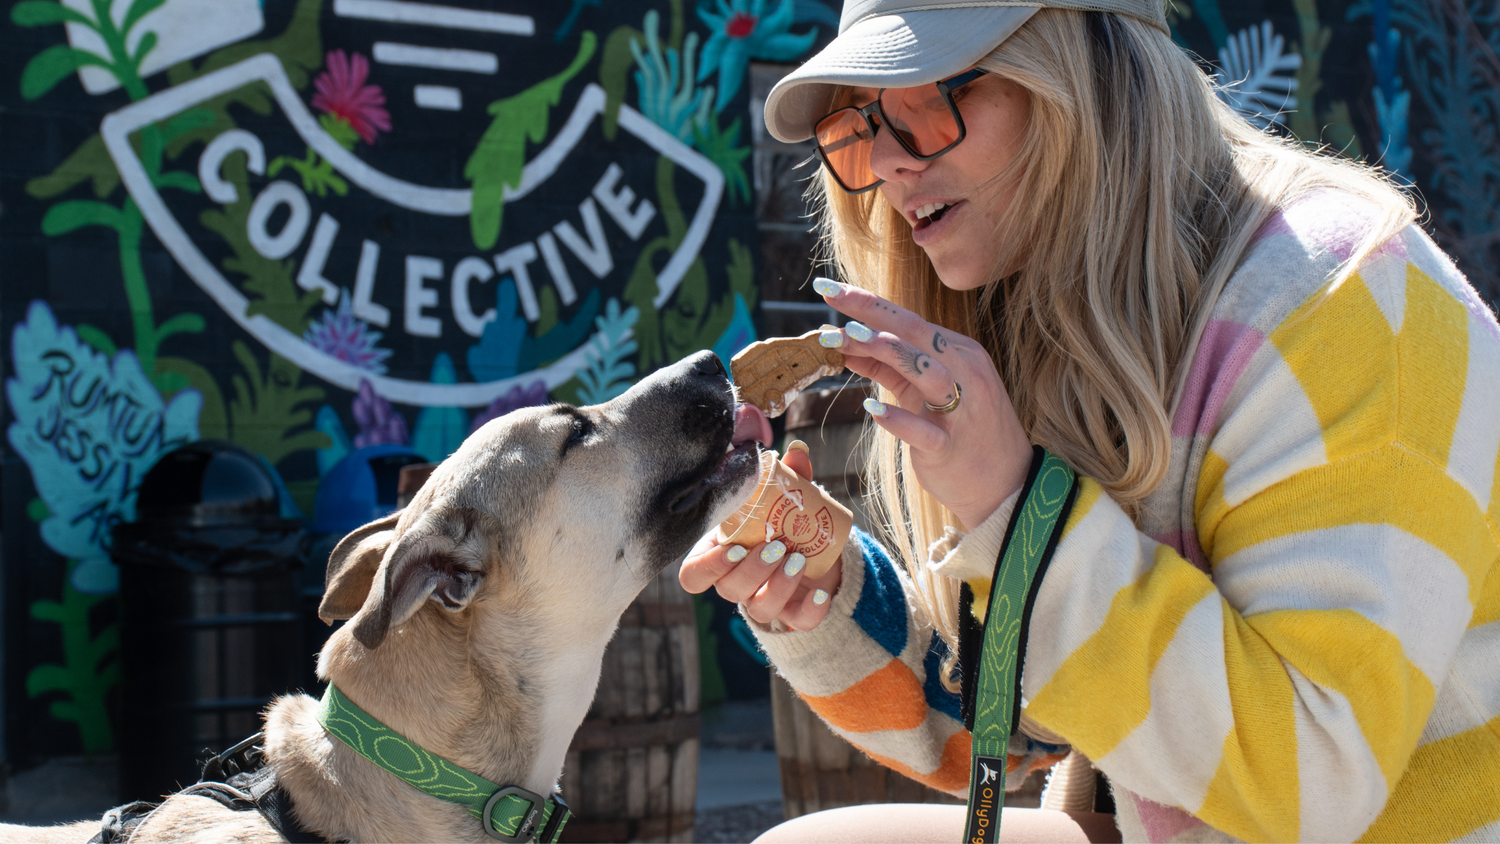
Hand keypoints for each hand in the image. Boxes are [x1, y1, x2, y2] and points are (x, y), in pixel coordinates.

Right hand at [678, 447, 842, 630]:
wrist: (820, 548)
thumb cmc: (787, 520)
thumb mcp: (787, 498)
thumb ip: (788, 477)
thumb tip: (796, 451)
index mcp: (722, 555)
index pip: (693, 575)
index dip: (708, 567)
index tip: (733, 547)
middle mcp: (737, 582)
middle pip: (729, 590)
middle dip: (752, 570)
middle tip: (775, 546)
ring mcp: (764, 601)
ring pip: (759, 608)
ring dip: (778, 585)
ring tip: (797, 559)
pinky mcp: (794, 614)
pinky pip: (798, 624)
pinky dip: (810, 611)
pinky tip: (821, 593)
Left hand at [815, 278, 1030, 529]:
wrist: (1006, 482)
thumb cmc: (961, 430)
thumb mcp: (925, 391)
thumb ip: (888, 368)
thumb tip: (846, 345)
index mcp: (957, 353)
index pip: (908, 320)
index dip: (867, 302)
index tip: (828, 287)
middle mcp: (963, 373)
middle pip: (914, 334)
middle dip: (869, 312)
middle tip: (829, 295)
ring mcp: (960, 410)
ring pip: (925, 372)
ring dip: (887, 352)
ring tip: (846, 339)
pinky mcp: (950, 447)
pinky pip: (924, 430)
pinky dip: (899, 419)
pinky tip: (873, 410)